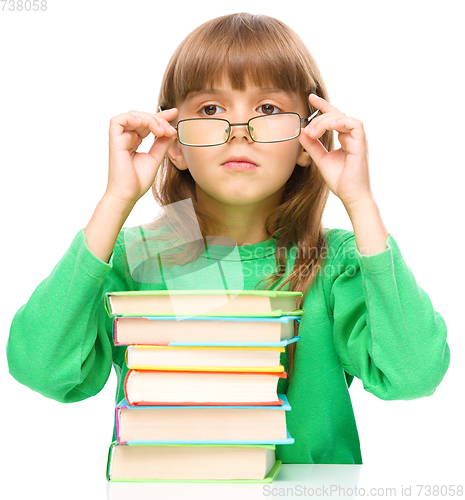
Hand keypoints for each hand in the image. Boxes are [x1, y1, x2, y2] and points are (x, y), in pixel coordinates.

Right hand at [106, 108, 177, 205]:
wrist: (128, 194)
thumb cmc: (138, 181)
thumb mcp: (156, 158)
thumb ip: (163, 144)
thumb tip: (172, 130)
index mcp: (135, 141)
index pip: (148, 123)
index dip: (161, 116)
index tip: (174, 113)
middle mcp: (127, 137)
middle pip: (142, 117)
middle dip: (158, 119)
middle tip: (170, 130)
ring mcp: (120, 138)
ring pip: (133, 116)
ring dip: (149, 119)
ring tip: (160, 131)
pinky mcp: (114, 141)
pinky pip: (118, 120)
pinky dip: (132, 118)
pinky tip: (143, 124)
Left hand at [299, 94, 371, 209]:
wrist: (350, 195)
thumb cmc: (340, 180)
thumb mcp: (321, 159)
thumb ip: (312, 146)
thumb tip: (301, 132)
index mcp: (345, 138)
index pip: (334, 116)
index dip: (323, 106)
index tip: (310, 98)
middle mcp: (353, 136)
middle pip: (336, 115)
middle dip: (318, 118)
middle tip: (307, 130)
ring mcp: (359, 139)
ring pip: (343, 117)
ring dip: (325, 122)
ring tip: (313, 133)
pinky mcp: (362, 143)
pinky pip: (355, 124)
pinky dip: (341, 122)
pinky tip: (329, 127)